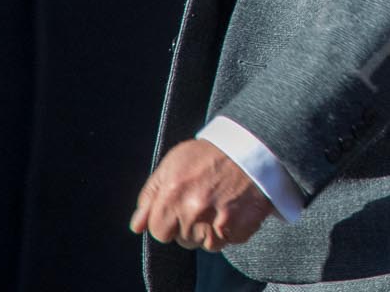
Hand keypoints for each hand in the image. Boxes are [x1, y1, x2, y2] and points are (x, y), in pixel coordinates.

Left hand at [130, 139, 275, 251]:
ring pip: (206, 244)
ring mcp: (219, 221)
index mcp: (173, 195)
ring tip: (220, 204)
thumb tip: (137, 226)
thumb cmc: (210, 153)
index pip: (158, 231)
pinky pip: (230, 241)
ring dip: (211, 230)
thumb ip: (150, 195)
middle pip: (183, 240)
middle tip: (204, 200)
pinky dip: (232, 230)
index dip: (168, 220)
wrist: (252, 144)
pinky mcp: (241, 227)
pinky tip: (234, 209)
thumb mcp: (172, 164)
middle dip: (190, 225)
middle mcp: (194, 211)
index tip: (181, 206)